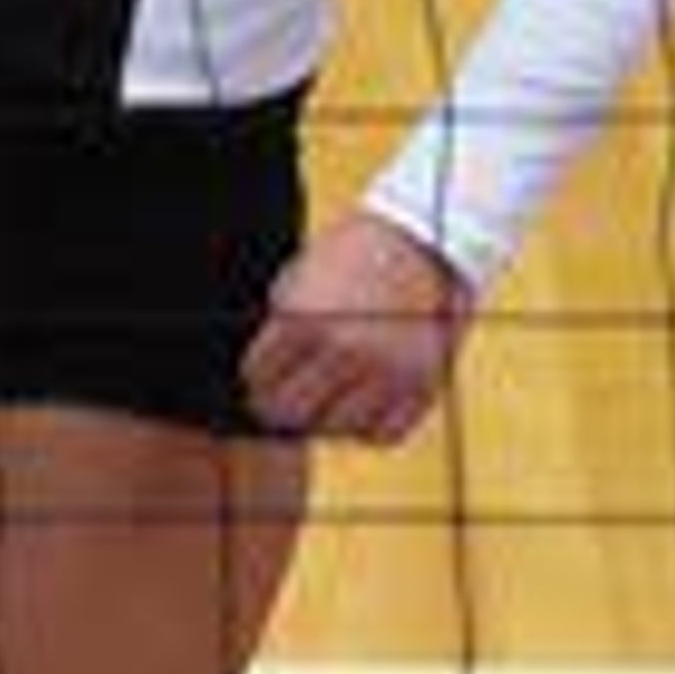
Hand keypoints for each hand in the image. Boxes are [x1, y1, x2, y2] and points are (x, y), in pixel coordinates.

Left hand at [241, 213, 473, 445]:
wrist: (418, 240)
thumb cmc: (351, 255)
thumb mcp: (299, 276)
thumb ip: (282, 323)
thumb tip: (262, 372)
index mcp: (305, 318)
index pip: (259, 376)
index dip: (254, 383)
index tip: (256, 385)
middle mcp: (345, 350)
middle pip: (292, 411)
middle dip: (278, 409)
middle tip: (279, 405)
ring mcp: (385, 372)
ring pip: (337, 429)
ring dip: (325, 421)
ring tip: (321, 405)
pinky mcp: (420, 386)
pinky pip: (382, 433)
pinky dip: (367, 428)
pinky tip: (358, 408)